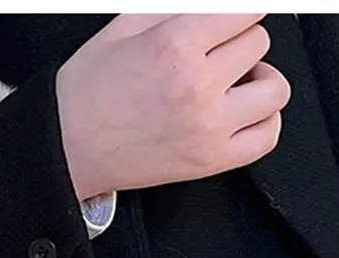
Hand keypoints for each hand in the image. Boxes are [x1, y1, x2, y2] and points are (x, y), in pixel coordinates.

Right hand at [57, 14, 291, 199]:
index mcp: (176, 45)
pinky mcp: (208, 161)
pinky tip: (242, 113)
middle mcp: (198, 86)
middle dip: (237, 44)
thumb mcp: (123, 28)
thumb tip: (213, 7)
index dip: (236, 14)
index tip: (228, 22)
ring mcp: (208, 127)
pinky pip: (267, 135)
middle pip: (258, 44)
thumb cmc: (85, 95)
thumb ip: (175, 7)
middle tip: (211, 56)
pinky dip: (263, 121)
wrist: (65, 149)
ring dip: (258, 81)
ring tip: (233, 85)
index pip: (247, 10)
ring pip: (273, 89)